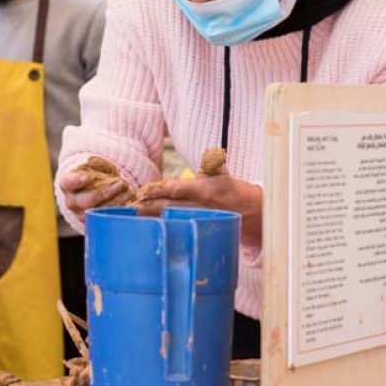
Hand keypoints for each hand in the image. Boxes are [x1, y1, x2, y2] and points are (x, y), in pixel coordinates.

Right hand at [58, 159, 135, 224]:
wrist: (90, 187)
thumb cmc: (92, 172)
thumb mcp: (93, 163)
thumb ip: (98, 164)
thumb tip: (106, 168)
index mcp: (67, 184)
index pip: (68, 182)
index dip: (77, 181)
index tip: (89, 177)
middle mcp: (72, 201)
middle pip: (86, 201)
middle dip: (105, 192)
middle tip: (121, 183)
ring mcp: (81, 215)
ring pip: (98, 213)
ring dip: (117, 203)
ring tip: (129, 192)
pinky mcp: (94, 224)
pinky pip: (106, 222)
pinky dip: (121, 214)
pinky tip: (133, 206)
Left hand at [134, 174, 262, 245]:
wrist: (253, 212)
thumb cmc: (232, 189)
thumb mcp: (222, 173)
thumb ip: (212, 164)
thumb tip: (211, 155)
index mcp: (204, 189)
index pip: (177, 189)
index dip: (158, 190)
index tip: (142, 191)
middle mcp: (201, 206)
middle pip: (170, 207)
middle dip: (150, 206)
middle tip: (132, 206)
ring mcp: (200, 220)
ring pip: (173, 219)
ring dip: (154, 217)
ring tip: (136, 215)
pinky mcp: (201, 230)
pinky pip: (180, 228)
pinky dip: (166, 226)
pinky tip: (152, 226)